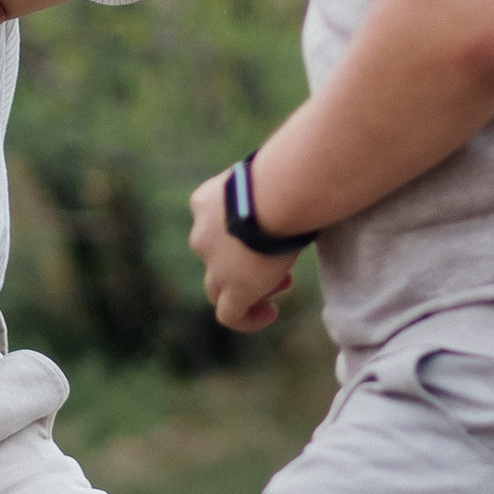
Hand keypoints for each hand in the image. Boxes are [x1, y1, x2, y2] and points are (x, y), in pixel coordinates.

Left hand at [189, 166, 296, 333]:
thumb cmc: (286, 174)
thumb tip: (291, 188)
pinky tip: (269, 313)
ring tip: (280, 285)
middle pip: (216, 260)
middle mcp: (202, 234)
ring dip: (248, 289)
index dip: (239, 238)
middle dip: (245, 265)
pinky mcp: (233, 289)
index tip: (268, 235)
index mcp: (205, 203)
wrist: (279, 192)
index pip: (213, 226)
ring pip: (219, 288)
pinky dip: (247, 319)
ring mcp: (214, 265)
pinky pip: (230, 315)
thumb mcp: (268, 176)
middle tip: (279, 261)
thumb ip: (269, 189)